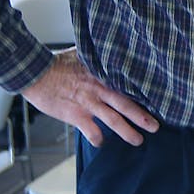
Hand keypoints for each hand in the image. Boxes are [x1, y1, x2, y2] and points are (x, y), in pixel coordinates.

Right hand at [21, 50, 157, 147]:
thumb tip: (110, 50)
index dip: (144, 94)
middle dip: (143, 117)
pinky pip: (91, 131)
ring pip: (114, 120)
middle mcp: (99, 90)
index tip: (158, 101)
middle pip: (127, 105)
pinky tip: (101, 143)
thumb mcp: (83, 54)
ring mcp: (88, 103)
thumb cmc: (57, 63)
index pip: (129, 85)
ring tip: (138, 140)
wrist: (35, 72)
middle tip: (156, 126)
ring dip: (128, 132)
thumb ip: (98, 57)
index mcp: (103, 75)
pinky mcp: (75, 114)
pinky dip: (97, 139)